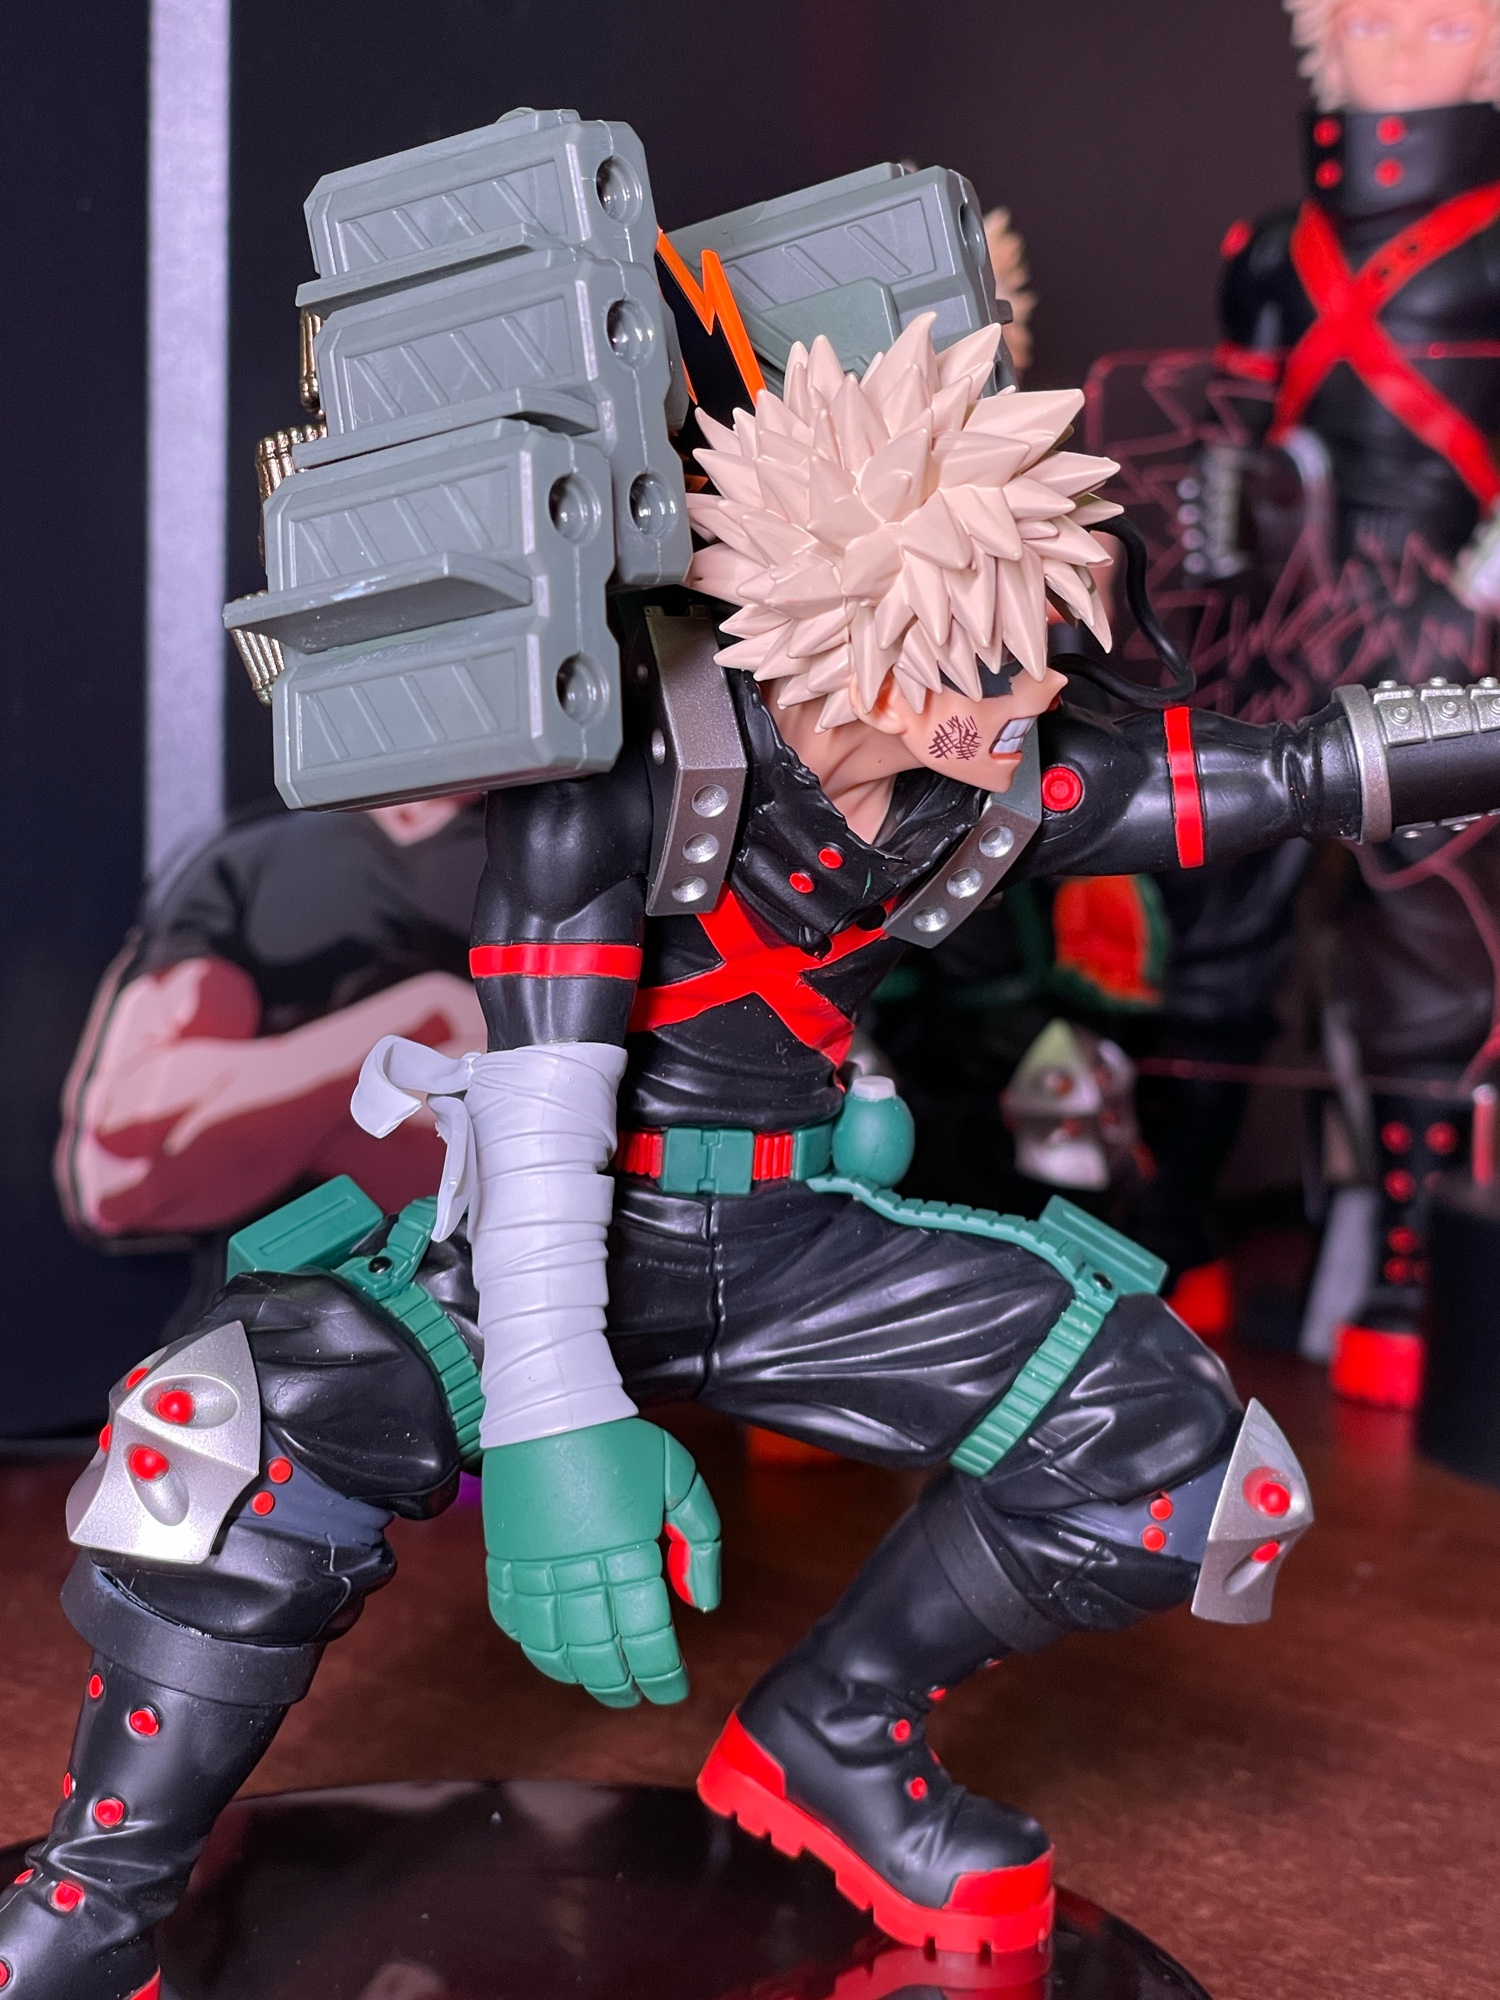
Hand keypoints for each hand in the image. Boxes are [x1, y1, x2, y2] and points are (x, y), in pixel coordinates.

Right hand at [482, 1418, 720, 1707]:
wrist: (551, 1405)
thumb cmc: (621, 1439)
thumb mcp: (681, 1477)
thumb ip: (700, 1540)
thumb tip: (702, 1601)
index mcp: (626, 1549)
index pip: (647, 1634)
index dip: (661, 1672)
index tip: (673, 1689)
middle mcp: (577, 1566)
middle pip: (597, 1650)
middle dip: (619, 1684)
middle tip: (634, 1696)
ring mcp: (534, 1564)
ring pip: (550, 1643)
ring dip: (573, 1672)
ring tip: (594, 1681)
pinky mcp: (504, 1554)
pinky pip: (510, 1614)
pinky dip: (528, 1640)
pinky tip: (547, 1648)